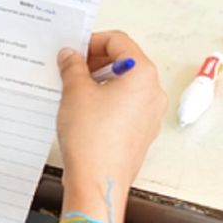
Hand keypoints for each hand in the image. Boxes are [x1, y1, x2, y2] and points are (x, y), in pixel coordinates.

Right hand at [55, 31, 165, 221]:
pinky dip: (107, 99)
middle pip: (126, 61)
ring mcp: (150, 114)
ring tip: (74, 88)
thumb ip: (72, 66)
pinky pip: (126, 105)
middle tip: (71, 66)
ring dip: (101, 79)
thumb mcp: (75, 91)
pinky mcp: (142, 131)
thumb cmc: (92, 139)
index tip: (74, 49)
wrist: (98, 181)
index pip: (119, 41)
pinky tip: (84, 108)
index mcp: (142, 74)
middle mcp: (153, 92)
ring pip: (126, 84)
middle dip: (96, 60)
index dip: (92, 41)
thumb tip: (70, 56)